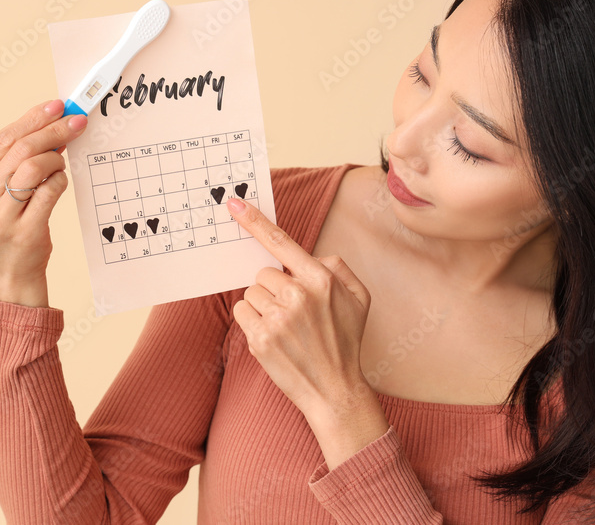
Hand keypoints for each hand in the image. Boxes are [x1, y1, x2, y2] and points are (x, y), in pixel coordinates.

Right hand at [0, 99, 87, 307]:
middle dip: (53, 129)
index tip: (57, 105)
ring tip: (61, 163)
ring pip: (35, 166)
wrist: (3, 279)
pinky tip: (59, 182)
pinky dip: (60, 181)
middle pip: (20, 148)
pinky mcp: (24, 231)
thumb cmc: (2, 231)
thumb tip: (49, 127)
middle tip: (76, 121)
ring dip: (56, 159)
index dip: (33, 118)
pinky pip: (50, 191)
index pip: (2, 139)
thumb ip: (13, 162)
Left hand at [226, 197, 375, 424]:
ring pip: (251, 292)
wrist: (335, 390)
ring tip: (286, 328)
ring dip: (263, 305)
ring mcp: (277, 318)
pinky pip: (242, 311)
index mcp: (321, 280)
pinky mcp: (260, 338)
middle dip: (274, 288)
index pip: (282, 243)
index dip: (255, 221)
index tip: (234, 204)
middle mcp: (298, 295)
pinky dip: (252, 320)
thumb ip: (337, 268)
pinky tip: (274, 337)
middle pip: (264, 273)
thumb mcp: (360, 298)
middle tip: (293, 313)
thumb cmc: (346, 342)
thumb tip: (309, 257)